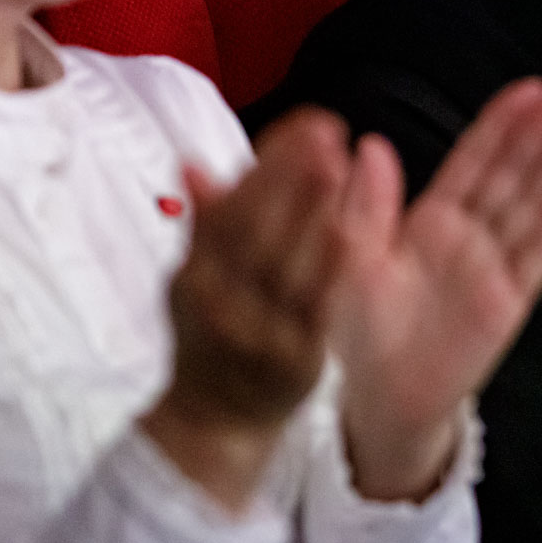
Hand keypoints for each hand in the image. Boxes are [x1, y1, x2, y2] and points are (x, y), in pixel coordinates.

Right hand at [144, 109, 358, 510]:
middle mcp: (220, 300)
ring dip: (310, 211)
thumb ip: (205, 224)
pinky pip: (313, 308)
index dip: (266, 163)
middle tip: (323, 129)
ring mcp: (257, 331)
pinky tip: (349, 233)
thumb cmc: (210, 335)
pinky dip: (327, 270)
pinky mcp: (295, 360)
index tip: (303, 122)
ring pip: (284, 264)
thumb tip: (192, 163)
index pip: (229, 207)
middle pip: (254, 229)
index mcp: (195, 274)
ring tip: (337, 163)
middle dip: (288, 176)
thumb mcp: (196, 279)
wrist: (216, 421)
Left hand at [330, 78, 541, 500]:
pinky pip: (536, 256)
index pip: (473, 160)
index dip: (502, 124)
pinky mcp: (507, 303)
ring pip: (531, 206)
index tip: (531, 88)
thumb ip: (365, 205)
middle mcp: (468, 237)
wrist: (377, 401)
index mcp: (431, 219)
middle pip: (513, 175)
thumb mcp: (348, 259)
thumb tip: (371, 144)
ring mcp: (492, 268)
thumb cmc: (358, 330)